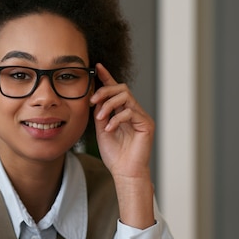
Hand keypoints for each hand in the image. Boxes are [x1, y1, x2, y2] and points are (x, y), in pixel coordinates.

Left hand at [90, 63, 153, 181]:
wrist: (124, 171)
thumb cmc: (114, 154)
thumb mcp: (101, 129)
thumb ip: (100, 113)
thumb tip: (95, 97)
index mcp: (121, 111)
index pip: (115, 90)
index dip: (107, 77)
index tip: (97, 67)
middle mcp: (133, 111)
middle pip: (121, 88)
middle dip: (104, 91)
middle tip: (92, 101)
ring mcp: (140, 116)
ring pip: (126, 96)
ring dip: (109, 104)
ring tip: (100, 118)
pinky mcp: (146, 124)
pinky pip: (130, 112)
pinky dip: (117, 119)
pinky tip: (109, 129)